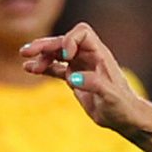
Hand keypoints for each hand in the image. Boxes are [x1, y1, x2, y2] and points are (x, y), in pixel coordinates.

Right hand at [21, 24, 151, 137]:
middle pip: (63, 41)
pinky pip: (56, 68)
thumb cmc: (123, 107)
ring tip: (26, 63)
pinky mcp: (74, 78)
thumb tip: (72, 77)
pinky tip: (29, 69)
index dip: (70, 39)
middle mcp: (89, 56)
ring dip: (41, 56)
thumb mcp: (111, 97)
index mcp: (100, 54)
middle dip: (46, 45)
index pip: (82, 33)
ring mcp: (80, 66)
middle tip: (27, 52)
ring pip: (57, 54)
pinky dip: (43, 67)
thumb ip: (94, 84)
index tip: (66, 55)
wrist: (125, 119)